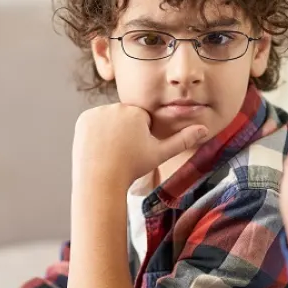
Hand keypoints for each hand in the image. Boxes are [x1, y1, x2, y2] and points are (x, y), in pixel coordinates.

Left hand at [72, 104, 208, 185]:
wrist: (100, 180)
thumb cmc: (132, 168)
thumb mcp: (159, 154)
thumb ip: (182, 140)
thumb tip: (204, 129)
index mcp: (137, 112)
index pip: (142, 120)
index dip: (140, 137)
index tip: (135, 150)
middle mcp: (116, 107)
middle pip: (124, 118)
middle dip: (125, 132)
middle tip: (122, 153)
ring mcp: (97, 112)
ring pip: (109, 120)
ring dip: (110, 131)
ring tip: (110, 151)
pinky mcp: (83, 119)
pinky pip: (94, 123)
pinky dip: (95, 133)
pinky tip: (98, 147)